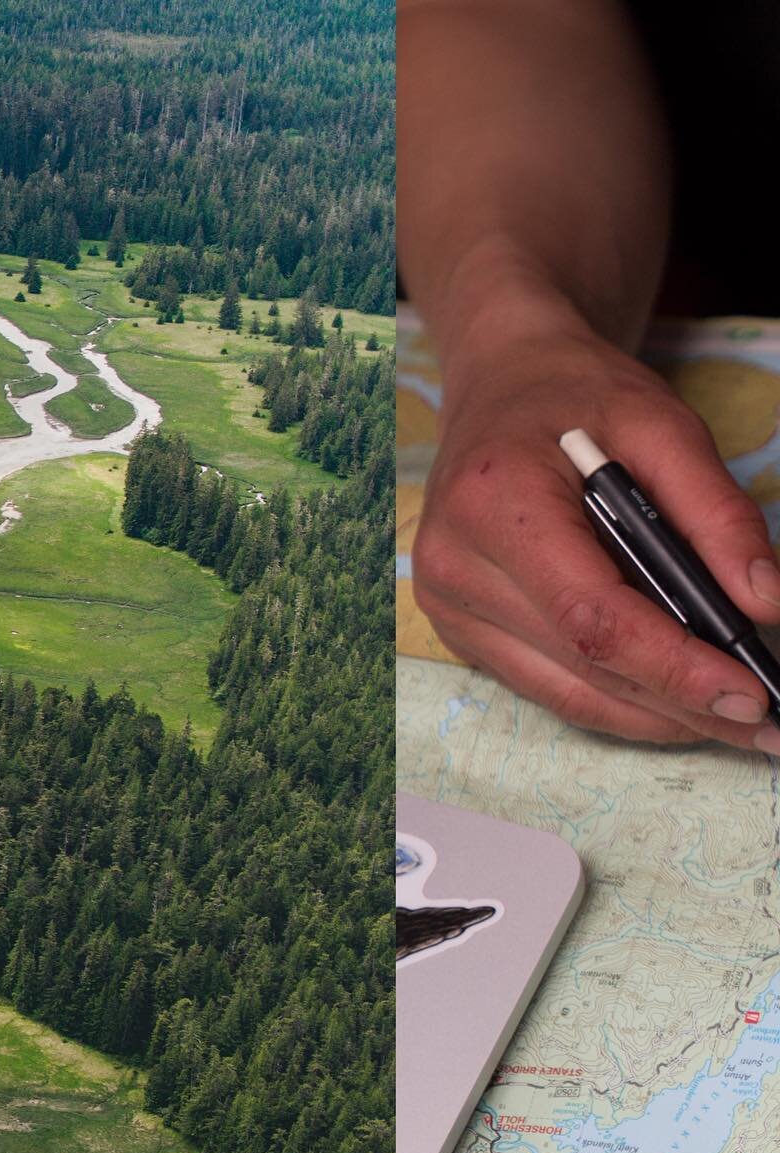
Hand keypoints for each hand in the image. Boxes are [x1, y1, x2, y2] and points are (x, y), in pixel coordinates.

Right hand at [412, 325, 779, 747]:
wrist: (497, 388)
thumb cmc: (573, 398)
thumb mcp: (661, 424)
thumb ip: (715, 511)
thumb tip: (765, 603)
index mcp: (494, 504)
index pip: (589, 614)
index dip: (672, 665)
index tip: (749, 695)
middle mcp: (454, 566)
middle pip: (581, 665)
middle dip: (681, 702)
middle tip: (766, 723)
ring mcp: (448, 607)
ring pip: (566, 692)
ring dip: (654, 715)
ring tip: (731, 719)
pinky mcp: (457, 631)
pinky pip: (546, 686)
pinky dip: (616, 699)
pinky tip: (672, 698)